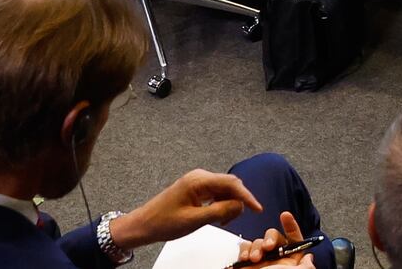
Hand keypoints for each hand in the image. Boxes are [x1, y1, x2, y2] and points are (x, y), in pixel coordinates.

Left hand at [111, 169, 263, 252]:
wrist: (144, 224)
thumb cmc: (164, 222)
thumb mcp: (195, 220)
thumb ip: (219, 211)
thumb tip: (240, 206)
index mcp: (199, 181)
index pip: (231, 184)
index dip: (247, 196)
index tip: (257, 208)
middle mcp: (199, 177)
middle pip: (229, 185)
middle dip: (237, 201)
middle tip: (236, 219)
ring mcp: (197, 181)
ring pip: (223, 190)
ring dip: (228, 204)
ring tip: (223, 221)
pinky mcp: (195, 188)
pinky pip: (215, 193)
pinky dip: (220, 204)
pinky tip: (217, 216)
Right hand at [233, 212, 310, 266]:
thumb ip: (307, 266)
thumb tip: (310, 257)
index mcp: (291, 261)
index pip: (294, 239)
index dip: (291, 226)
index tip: (285, 216)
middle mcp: (276, 260)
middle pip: (273, 237)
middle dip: (269, 238)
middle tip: (267, 246)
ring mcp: (260, 261)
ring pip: (257, 242)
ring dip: (255, 246)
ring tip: (254, 258)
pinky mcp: (246, 264)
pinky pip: (244, 250)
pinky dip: (244, 251)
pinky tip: (245, 258)